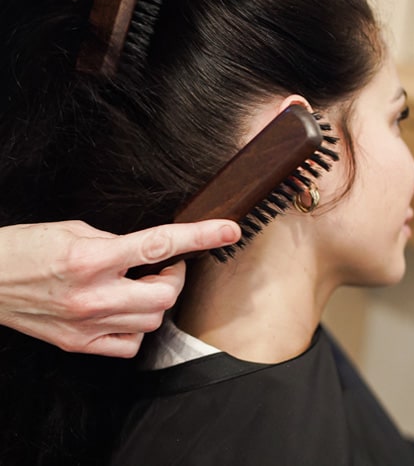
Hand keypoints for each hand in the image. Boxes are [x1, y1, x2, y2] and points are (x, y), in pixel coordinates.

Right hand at [0, 219, 238, 356]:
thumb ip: (114, 241)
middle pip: (165, 294)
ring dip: (156, 300)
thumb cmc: (25, 249)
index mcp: (92, 258)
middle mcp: (93, 294)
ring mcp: (87, 324)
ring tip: (138, 284)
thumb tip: (146, 250)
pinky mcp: (79, 344)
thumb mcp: (72, 229)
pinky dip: (138, 327)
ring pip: (152, 321)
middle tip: (165, 265)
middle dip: (175, 277)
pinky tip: (124, 310)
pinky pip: (129, 344)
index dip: (200, 236)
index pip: (159, 245)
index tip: (228, 229)